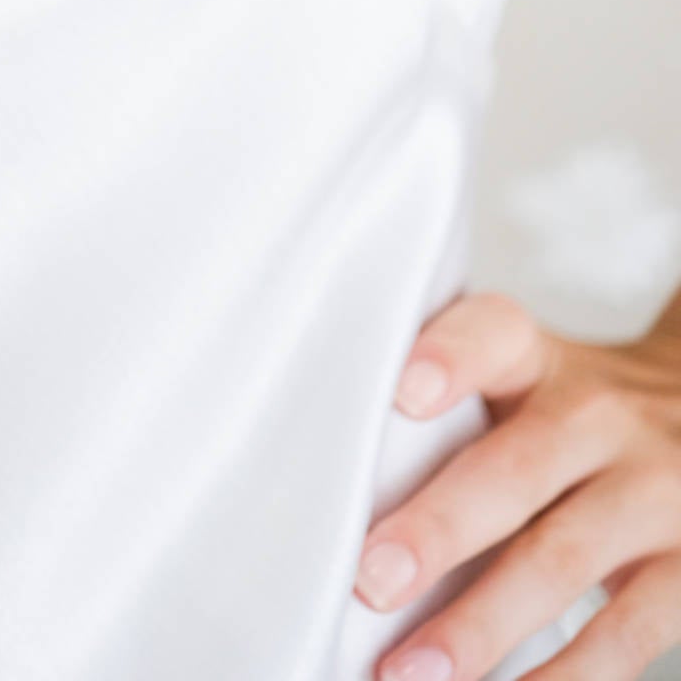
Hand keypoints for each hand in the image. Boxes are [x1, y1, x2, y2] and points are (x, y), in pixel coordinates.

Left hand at [352, 288, 680, 678]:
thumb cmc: (573, 419)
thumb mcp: (532, 385)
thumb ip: (453, 417)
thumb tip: (330, 492)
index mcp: (544, 362)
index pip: (496, 334)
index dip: (451, 357)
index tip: (400, 395)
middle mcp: (603, 420)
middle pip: (518, 467)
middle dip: (441, 528)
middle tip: (371, 580)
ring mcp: (654, 496)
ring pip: (562, 560)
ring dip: (482, 625)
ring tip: (412, 672)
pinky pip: (626, 636)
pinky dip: (564, 680)